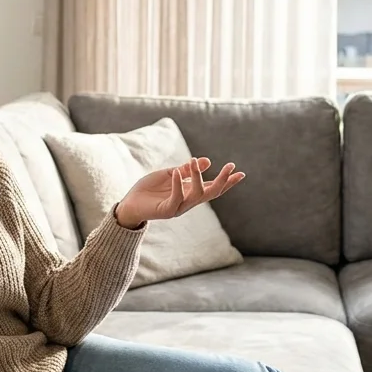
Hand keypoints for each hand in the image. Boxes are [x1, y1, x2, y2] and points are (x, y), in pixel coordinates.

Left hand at [114, 157, 244, 228]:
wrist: (130, 203)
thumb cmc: (149, 190)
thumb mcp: (170, 175)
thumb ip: (187, 170)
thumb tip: (207, 161)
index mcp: (190, 192)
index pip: (213, 187)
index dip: (227, 181)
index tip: (241, 173)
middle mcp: (188, 201)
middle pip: (212, 193)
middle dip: (223, 180)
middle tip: (230, 167)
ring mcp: (179, 207)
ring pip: (197, 195)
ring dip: (197, 177)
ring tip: (193, 161)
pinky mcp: (166, 210)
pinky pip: (176, 198)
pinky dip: (178, 184)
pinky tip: (177, 172)